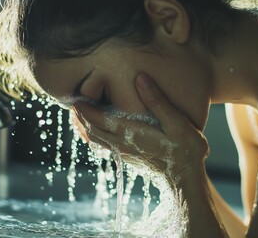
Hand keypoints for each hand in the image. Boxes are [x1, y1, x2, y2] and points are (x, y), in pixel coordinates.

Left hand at [74, 73, 209, 183]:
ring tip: (79, 116)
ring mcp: (123, 153)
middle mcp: (121, 144)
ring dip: (85, 127)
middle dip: (80, 117)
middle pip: (92, 129)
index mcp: (130, 133)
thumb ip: (157, 101)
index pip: (98, 119)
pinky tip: (99, 130)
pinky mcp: (128, 158)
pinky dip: (95, 135)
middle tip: (72, 103)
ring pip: (95, 139)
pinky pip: (103, 145)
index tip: (74, 97)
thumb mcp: (176, 122)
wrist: (185, 179)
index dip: (84, 108)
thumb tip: (140, 78)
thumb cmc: (184, 150)